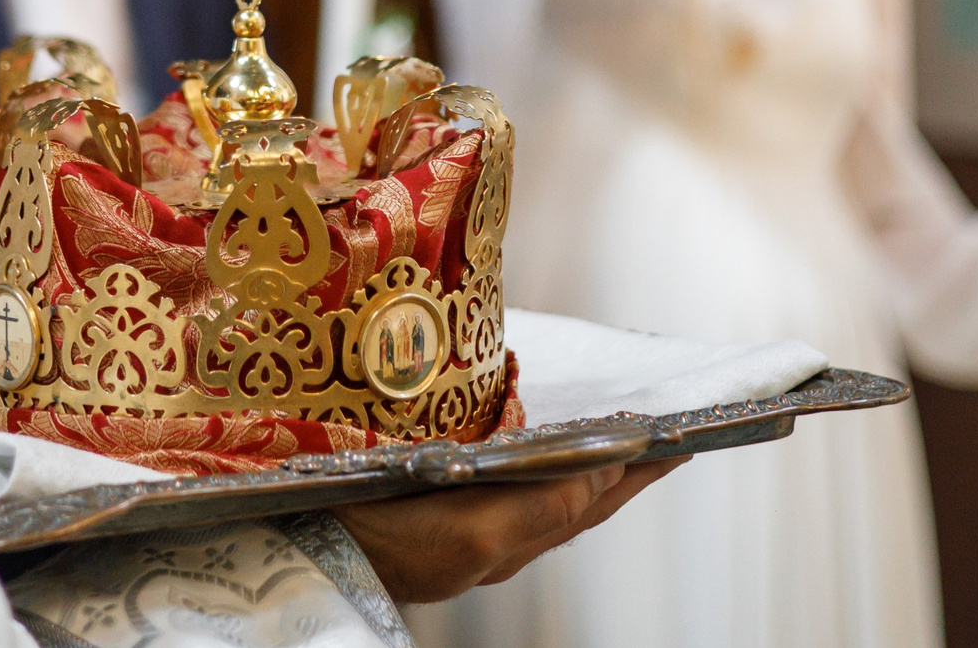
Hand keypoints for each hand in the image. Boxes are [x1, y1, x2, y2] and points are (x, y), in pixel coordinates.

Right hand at [332, 457, 684, 605]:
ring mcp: (463, 526)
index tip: (680, 435)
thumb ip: (540, 508)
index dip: (636, 470)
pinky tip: (529, 446)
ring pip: (542, 493)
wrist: (297, 544)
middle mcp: (493, 537)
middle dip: (621, 468)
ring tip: (612, 438)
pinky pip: (504, 487)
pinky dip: (534, 464)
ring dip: (581, 465)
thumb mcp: (470, 532)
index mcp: (509, 539)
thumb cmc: (381, 537)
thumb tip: (602, 476)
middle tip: (664, 432)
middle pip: (575, 499)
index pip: (592, 500)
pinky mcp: (434, 511)